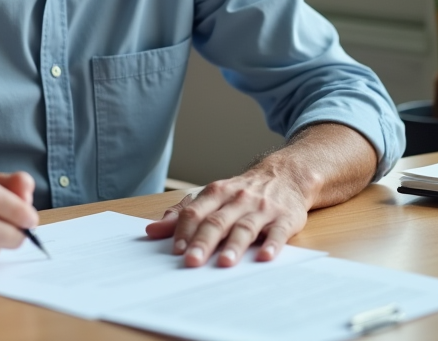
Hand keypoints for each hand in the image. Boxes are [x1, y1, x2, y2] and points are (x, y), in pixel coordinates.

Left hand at [144, 165, 310, 267]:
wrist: (285, 175)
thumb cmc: (242, 192)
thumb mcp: (213, 196)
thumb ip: (183, 214)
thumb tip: (151, 231)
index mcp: (217, 193)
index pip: (196, 211)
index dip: (184, 230)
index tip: (176, 250)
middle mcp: (238, 199)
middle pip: (217, 221)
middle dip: (203, 241)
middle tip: (192, 261)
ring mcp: (262, 209)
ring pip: (245, 227)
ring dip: (234, 245)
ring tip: (224, 262)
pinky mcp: (285, 219)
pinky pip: (278, 232)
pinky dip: (271, 244)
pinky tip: (265, 257)